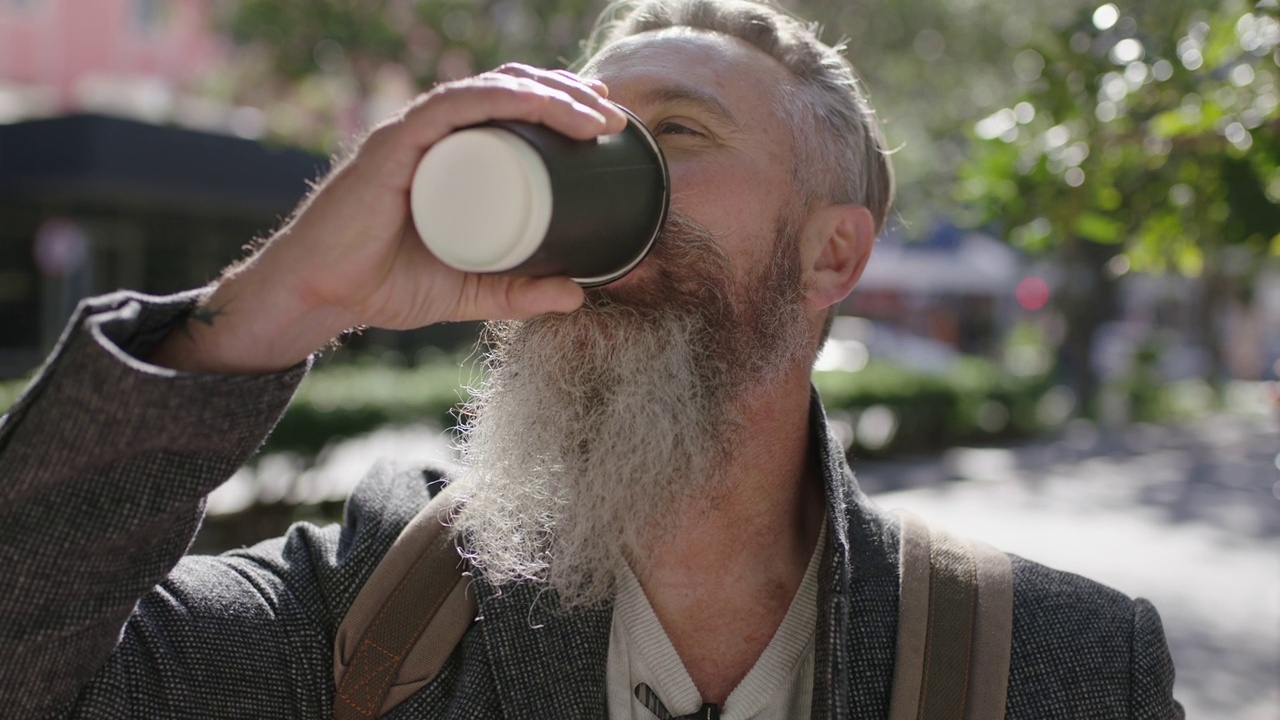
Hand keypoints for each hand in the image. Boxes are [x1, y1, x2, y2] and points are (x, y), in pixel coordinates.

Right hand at [150, 66, 628, 373]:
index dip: (559, 104)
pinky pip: (448, 107)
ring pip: (487, 92)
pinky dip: (497, 98)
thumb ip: (518, 294)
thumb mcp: (469, 293)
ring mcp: (411, 136)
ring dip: (546, 94)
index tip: (605, 120)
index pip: (509, 109)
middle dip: (565, 94)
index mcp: (448, 155)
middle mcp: (431, 136)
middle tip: (612, 117)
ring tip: (594, 116)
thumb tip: (578, 294)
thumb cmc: (384, 285)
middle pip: (507, 92)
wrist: (321, 298)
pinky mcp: (392, 147)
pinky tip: (537, 101)